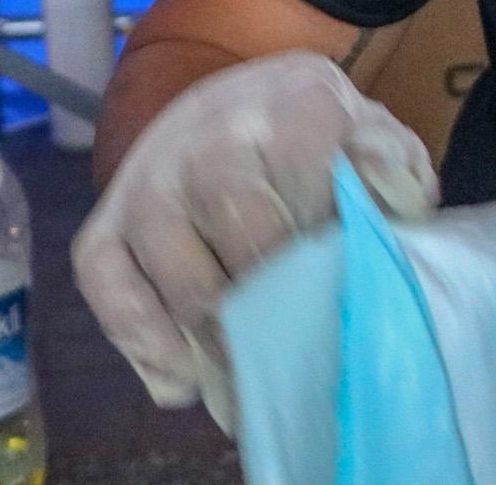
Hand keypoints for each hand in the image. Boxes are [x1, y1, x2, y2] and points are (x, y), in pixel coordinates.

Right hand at [69, 51, 437, 431]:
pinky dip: (146, 344)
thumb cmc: (321, 141)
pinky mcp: (102, 225)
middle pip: (246, 241)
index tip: (353, 302)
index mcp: (294, 103)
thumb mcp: (374, 138)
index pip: (314, 187)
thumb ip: (393, 171)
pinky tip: (187, 382)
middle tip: (309, 368)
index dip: (334, 252)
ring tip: (255, 392)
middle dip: (281, 313)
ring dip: (219, 347)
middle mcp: (210, 133)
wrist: (235, 108)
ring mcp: (147, 179)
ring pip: (181, 278)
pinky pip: (110, 293)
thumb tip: (389, 208)